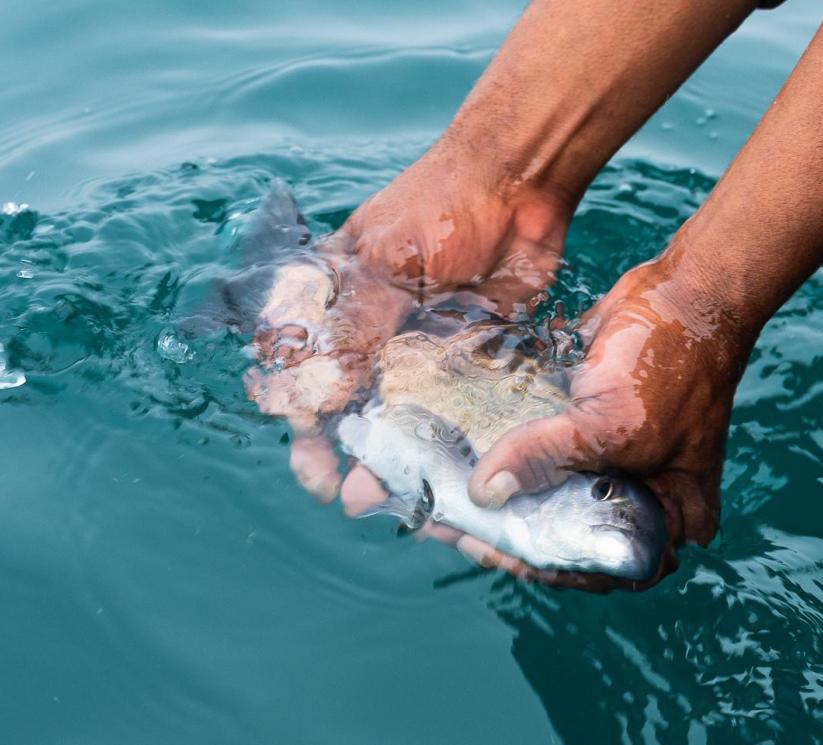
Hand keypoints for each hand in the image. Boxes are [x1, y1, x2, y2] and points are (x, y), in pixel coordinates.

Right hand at [247, 143, 571, 503]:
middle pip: (350, 405)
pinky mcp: (470, 360)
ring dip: (395, 456)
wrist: (520, 184)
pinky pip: (455, 409)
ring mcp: (423, 349)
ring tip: (395, 498)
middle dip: (345, 452)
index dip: (301, 420)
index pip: (303, 371)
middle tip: (348, 494)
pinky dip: (448, 441)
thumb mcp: (385, 262)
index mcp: (337, 301)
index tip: (313, 463)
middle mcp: (375, 332)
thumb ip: (354, 329)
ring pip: (401, 417)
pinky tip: (447, 473)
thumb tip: (316, 398)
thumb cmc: (440, 205)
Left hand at [464, 249, 760, 586]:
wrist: (687, 292)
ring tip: (439, 491)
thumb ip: (549, 457)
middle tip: (441, 520)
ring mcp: (609, 465)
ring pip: (543, 493)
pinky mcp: (584, 430)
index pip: (587, 565)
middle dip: (500, 528)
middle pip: (558, 532)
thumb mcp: (612, 423)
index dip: (528, 559)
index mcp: (659, 520)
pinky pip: (539, 451)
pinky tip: (458, 453)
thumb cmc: (673, 364)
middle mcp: (634, 500)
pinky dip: (503, 453)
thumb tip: (484, 493)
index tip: (474, 542)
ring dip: (494, 493)